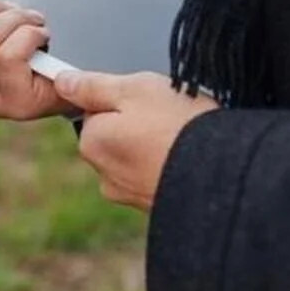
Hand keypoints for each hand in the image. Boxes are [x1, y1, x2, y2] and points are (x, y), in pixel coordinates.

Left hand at [55, 71, 217, 211]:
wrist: (227, 175)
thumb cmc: (180, 127)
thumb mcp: (134, 89)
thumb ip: (93, 86)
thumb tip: (62, 82)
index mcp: (92, 143)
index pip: (95, 112)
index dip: (124, 100)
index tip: (149, 100)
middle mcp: (104, 175)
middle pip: (114, 137)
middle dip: (138, 125)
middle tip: (170, 118)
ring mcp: (131, 196)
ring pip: (136, 157)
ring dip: (154, 147)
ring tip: (184, 138)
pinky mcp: (157, 208)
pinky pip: (158, 176)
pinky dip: (170, 166)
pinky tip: (190, 157)